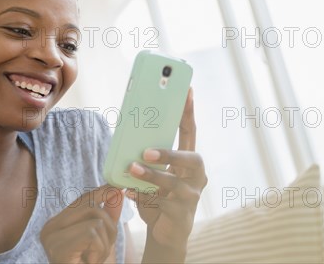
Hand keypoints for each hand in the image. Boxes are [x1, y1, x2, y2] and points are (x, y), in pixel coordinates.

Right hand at [40, 185, 123, 263]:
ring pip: (95, 219)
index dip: (101, 193)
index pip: (81, 200)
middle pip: (89, 206)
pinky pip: (92, 233)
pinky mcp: (58, 247)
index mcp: (56, 225)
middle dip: (108, 226)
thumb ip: (108, 215)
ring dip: (104, 242)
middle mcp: (48, 229)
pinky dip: (99, 250)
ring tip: (94, 259)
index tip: (116, 187)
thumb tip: (116, 190)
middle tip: (102, 249)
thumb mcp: (103, 239)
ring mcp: (50, 238)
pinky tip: (89, 263)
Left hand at [126, 88, 206, 256]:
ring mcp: (192, 196)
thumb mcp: (155, 174)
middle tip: (145, 151)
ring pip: (174, 184)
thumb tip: (127, 135)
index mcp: (190, 161)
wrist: (166, 234)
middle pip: (191, 159)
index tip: (186, 90)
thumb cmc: (160, 197)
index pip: (190, 132)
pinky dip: (143, 197)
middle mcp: (196, 176)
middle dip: (169, 154)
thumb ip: (148, 158)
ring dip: (152, 176)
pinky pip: (162, 203)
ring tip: (132, 169)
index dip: (188, 111)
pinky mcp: (182, 215)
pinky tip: (129, 192)